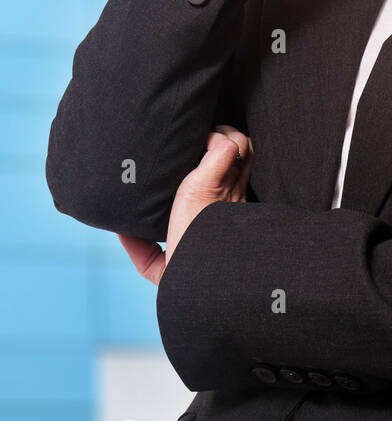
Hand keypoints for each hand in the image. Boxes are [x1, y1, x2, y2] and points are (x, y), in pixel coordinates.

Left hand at [117, 126, 253, 286]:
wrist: (197, 285)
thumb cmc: (185, 280)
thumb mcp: (161, 267)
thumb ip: (144, 252)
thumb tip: (121, 231)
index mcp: (222, 214)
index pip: (232, 176)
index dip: (225, 160)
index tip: (205, 155)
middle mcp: (228, 198)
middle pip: (240, 154)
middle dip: (227, 140)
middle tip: (205, 141)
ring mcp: (224, 188)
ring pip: (240, 144)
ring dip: (224, 135)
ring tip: (205, 137)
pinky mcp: (211, 183)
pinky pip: (228, 145)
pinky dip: (218, 138)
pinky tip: (204, 141)